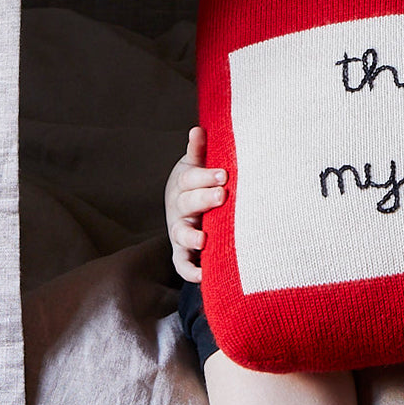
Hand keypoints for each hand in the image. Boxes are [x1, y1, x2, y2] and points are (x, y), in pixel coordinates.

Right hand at [164, 126, 226, 282]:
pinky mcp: (182, 251)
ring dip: (192, 236)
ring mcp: (179, 230)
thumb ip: (199, 151)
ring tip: (203, 239)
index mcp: (183, 184)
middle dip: (204, 199)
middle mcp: (179, 207)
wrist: (186, 209)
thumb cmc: (198, 183)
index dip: (205, 176)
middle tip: (222, 195)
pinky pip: (182, 264)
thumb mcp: (196, 165)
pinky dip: (190, 271)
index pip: (190, 178)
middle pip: (187, 203)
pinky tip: (202, 276)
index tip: (224, 174)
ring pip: (181, 234)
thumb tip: (198, 129)